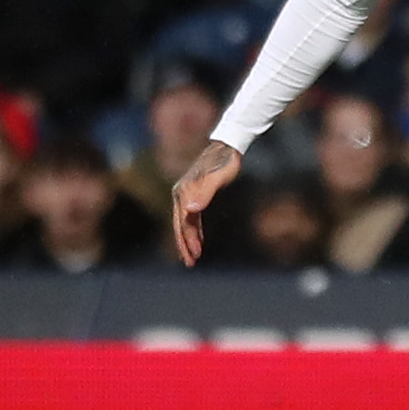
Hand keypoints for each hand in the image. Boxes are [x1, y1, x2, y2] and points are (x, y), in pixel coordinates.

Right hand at [170, 141, 240, 266]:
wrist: (229, 146)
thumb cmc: (225, 162)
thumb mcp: (218, 178)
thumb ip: (205, 193)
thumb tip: (190, 210)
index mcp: (184, 192)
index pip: (183, 222)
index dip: (187, 240)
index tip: (194, 257)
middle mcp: (181, 194)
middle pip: (179, 224)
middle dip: (184, 245)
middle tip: (190, 263)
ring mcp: (186, 193)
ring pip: (184, 222)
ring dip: (188, 240)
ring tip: (193, 257)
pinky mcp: (194, 193)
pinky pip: (191, 216)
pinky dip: (193, 229)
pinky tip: (198, 239)